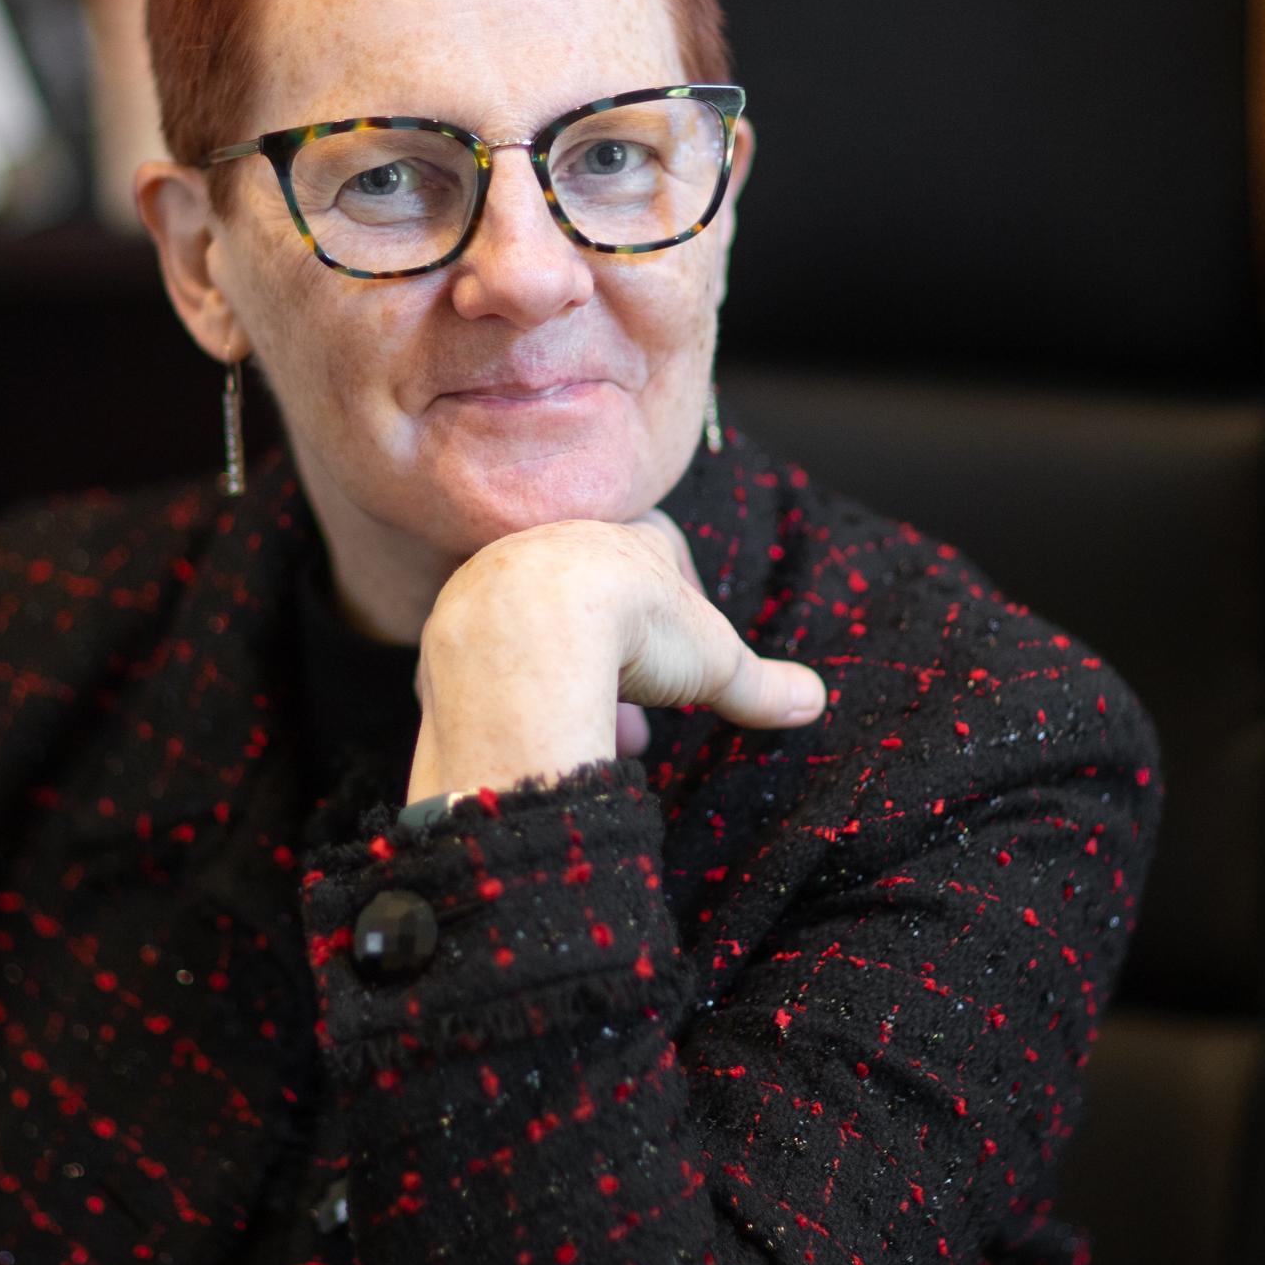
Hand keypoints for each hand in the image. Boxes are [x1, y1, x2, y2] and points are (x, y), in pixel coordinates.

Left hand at [408, 511, 826, 804]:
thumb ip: (761, 683)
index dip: (675, 610)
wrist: (532, 628)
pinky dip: (516, 692)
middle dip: (618, 656)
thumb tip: (813, 701)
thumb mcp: (714, 660)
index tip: (683, 659)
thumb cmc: (633, 627)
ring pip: (538, 626)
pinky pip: (485, 657)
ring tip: (595, 730)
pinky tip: (537, 730)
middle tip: (638, 715)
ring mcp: (497, 578)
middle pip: (593, 595)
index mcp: (622, 534)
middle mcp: (554, 542)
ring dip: (568, 676)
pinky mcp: (452, 621)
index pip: (656, 550)